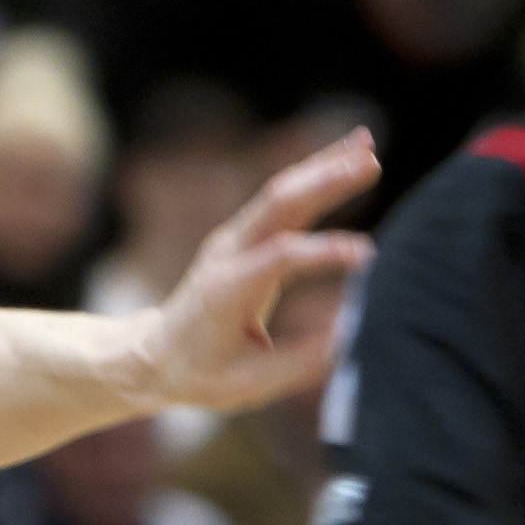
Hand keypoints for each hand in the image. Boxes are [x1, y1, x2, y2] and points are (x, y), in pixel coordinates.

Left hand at [139, 131, 376, 412]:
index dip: (321, 253)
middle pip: (276, 207)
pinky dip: (317, 169)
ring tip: (367, 142)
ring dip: (323, 165)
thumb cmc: (203, 374)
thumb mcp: (250, 382)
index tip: (367, 254)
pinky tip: (352, 148)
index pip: (278, 260)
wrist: (154, 356)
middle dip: (322, 183)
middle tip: (369, 163)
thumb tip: (355, 331)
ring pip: (281, 192)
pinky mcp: (245, 234)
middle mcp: (227, 254)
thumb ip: (303, 359)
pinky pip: (284, 195)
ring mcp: (234, 239)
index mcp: (226, 291)